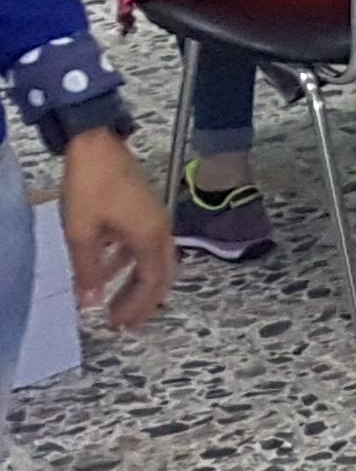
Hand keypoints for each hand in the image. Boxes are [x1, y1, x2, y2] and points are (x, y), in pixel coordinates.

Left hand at [60, 128, 171, 330]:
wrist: (98, 145)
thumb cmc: (90, 189)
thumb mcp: (81, 233)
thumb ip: (87, 271)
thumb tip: (89, 304)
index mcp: (149, 238)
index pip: (152, 282)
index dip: (138, 306)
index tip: (120, 325)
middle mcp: (160, 231)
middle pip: (159, 275)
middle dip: (143, 301)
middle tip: (125, 322)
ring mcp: (154, 220)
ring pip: (152, 261)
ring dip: (135, 284)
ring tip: (115, 303)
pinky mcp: (144, 212)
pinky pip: (142, 246)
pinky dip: (128, 263)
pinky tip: (108, 269)